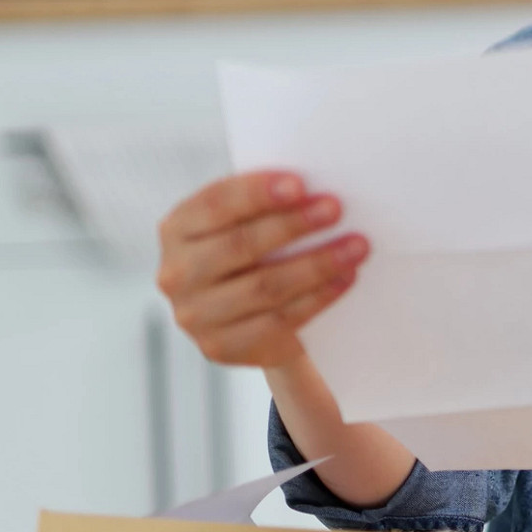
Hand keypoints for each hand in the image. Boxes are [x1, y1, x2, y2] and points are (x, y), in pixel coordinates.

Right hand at [156, 171, 369, 368]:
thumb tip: (316, 186)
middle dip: (293, 225)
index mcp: (177, 229)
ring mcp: (195, 316)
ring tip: (356, 246)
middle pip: (240, 246)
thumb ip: (263, 206)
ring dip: (317, 263)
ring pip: (264, 287)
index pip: (214, 204)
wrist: (248, 318)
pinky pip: (279, 321)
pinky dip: (318, 297)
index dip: (256, 192)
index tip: (300, 184)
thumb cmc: (253, 253)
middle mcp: (176, 273)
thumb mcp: (244, 224)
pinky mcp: (221, 347)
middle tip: (336, 209)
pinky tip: (345, 278)